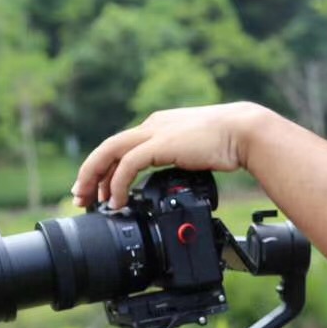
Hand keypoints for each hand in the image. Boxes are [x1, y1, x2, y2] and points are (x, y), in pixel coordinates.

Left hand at [72, 101, 276, 210]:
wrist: (245, 132)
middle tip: (81, 197)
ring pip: (109, 153)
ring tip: (90, 201)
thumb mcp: (197, 150)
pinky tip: (117, 201)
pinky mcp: (160, 144)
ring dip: (95, 179)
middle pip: (108, 149)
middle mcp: (152, 126)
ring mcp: (154, 133)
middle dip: (90, 174)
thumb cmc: (230, 142)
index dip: (106, 169)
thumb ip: (182, 158)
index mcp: (159, 126)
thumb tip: (180, 174)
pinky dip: (118, 184)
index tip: (100, 190)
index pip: (122, 147)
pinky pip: (127, 166)